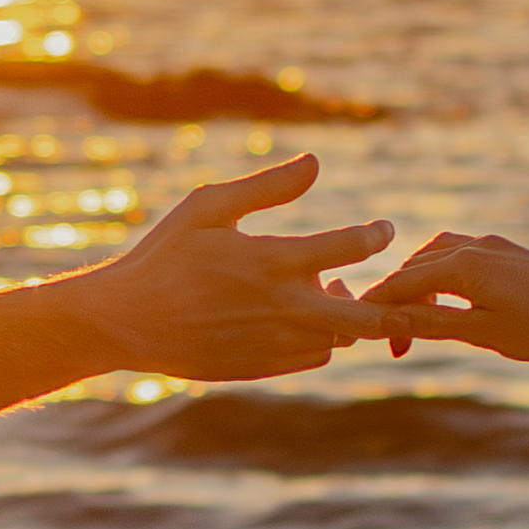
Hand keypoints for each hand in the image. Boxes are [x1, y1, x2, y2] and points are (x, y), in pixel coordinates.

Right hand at [56, 153, 389, 384]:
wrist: (129, 322)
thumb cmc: (166, 256)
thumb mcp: (208, 207)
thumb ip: (266, 186)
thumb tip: (314, 162)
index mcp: (273, 262)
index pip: (350, 248)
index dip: (376, 235)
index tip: (382, 230)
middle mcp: (284, 308)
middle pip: (365, 315)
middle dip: (392, 302)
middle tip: (399, 286)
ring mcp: (276, 343)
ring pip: (342, 337)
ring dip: (348, 314)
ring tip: (332, 290)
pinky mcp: (265, 366)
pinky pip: (315, 357)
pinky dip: (322, 337)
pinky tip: (305, 317)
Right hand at [354, 229, 528, 364]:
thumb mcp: (481, 332)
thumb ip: (432, 323)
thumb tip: (386, 321)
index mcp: (464, 265)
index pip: (403, 282)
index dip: (378, 307)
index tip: (363, 332)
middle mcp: (475, 246)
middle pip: (416, 267)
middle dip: (398, 301)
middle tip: (396, 343)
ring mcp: (494, 245)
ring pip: (437, 256)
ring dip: (420, 285)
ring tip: (418, 320)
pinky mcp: (509, 251)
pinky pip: (461, 255)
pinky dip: (443, 276)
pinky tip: (450, 301)